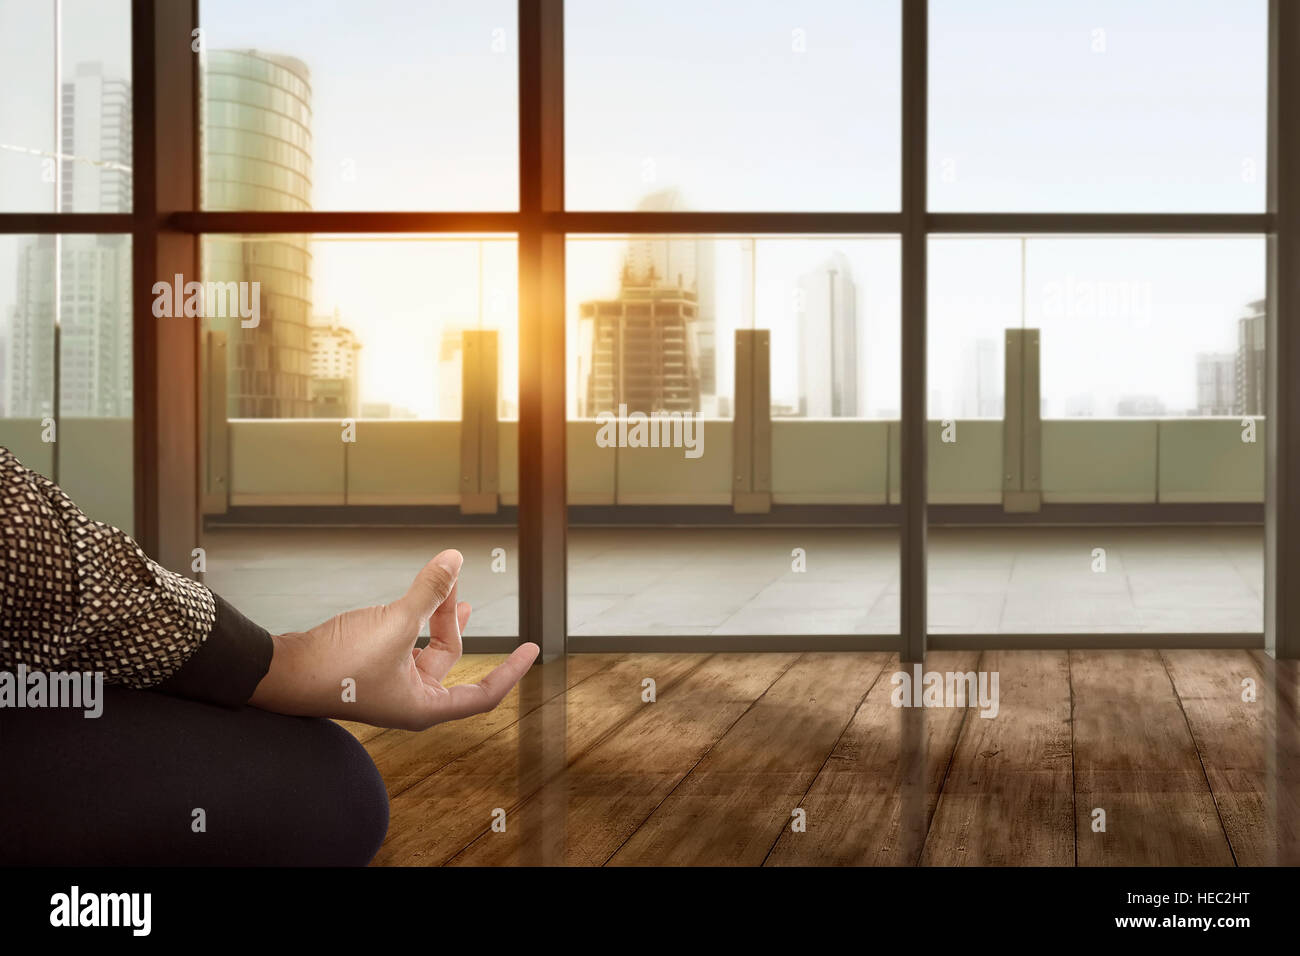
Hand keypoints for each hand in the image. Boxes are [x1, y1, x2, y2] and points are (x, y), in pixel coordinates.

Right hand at [249, 549, 539, 729]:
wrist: (280, 672)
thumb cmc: (334, 665)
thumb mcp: (393, 622)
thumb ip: (428, 591)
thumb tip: (455, 559)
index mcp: (423, 706)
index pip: (482, 695)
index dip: (510, 671)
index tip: (532, 649)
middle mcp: (409, 701)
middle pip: (449, 661)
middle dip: (455, 624)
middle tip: (458, 590)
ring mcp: (387, 686)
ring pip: (425, 649)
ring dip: (437, 618)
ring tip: (449, 591)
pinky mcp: (369, 669)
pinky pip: (404, 643)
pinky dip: (413, 620)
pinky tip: (413, 600)